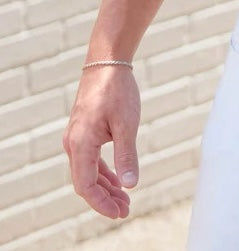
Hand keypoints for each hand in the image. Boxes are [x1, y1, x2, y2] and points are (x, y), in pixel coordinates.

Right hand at [63, 66, 140, 217]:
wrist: (107, 61)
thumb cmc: (117, 90)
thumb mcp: (127, 124)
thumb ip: (126, 155)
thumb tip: (129, 184)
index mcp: (80, 144)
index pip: (86, 185)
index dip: (101, 203)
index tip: (119, 212)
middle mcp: (73, 143)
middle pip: (86, 181)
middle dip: (105, 198)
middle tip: (126, 209)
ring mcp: (77, 137)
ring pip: (88, 171)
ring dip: (105, 187)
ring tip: (124, 199)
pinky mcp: (84, 131)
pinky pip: (91, 159)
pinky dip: (103, 172)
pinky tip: (117, 179)